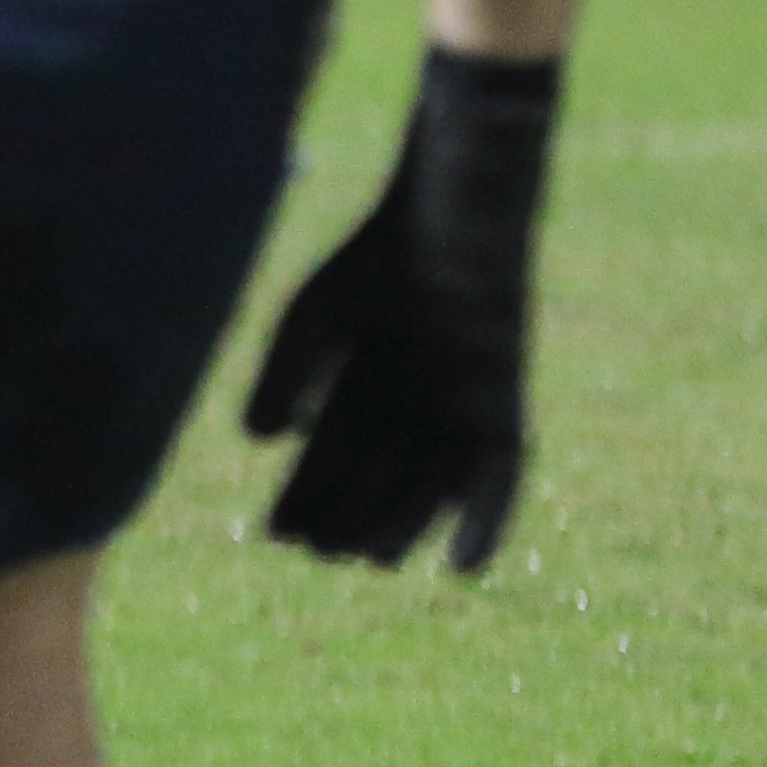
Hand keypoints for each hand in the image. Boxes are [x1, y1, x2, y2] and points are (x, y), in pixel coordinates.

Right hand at [244, 50, 561, 571]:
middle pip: (380, 478)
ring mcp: (464, 404)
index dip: (307, 497)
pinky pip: (503, 473)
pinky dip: (487, 521)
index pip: (333, 457)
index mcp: (368, 384)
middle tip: (313, 548)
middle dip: (347, 515)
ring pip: (432, 484)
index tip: (277, 534)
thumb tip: (261, 441)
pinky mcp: (505, 398)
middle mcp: (419, 404)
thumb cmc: (384, 249)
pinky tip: (465, 567)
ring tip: (368, 559)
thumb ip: (287, 376)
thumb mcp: (316, 317)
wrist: (460, 199)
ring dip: (402, 525)